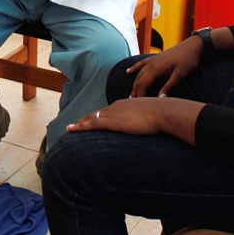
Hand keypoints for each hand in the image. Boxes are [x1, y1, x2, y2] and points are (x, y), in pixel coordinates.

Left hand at [67, 97, 201, 144]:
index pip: (107, 111)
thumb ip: (148, 120)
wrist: (164, 111)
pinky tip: (71, 129)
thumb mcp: (153, 116)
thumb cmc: (163, 115)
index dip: (97, 116)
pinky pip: (92, 124)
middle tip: (75, 125)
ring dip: (79, 124)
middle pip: (96, 113)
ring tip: (69, 129)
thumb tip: (152, 125)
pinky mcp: (113, 122)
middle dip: (85, 119)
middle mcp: (116, 107)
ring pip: (91, 118)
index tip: (91, 120)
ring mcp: (113, 113)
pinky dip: (80, 127)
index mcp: (125, 105)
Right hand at [126, 36, 204, 97]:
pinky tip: (129, 71)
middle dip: (135, 91)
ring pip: (140, 73)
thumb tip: (160, 99)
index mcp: (157, 68)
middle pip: (140, 79)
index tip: (138, 105)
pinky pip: (142, 63)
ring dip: (134, 83)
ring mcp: (153, 59)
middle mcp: (152, 63)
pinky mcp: (156, 57)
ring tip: (131, 94)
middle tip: (132, 103)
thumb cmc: (189, 59)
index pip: (144, 84)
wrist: (194, 45)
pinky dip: (135, 68)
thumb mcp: (180, 75)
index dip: (140, 95)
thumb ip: (169, 86)